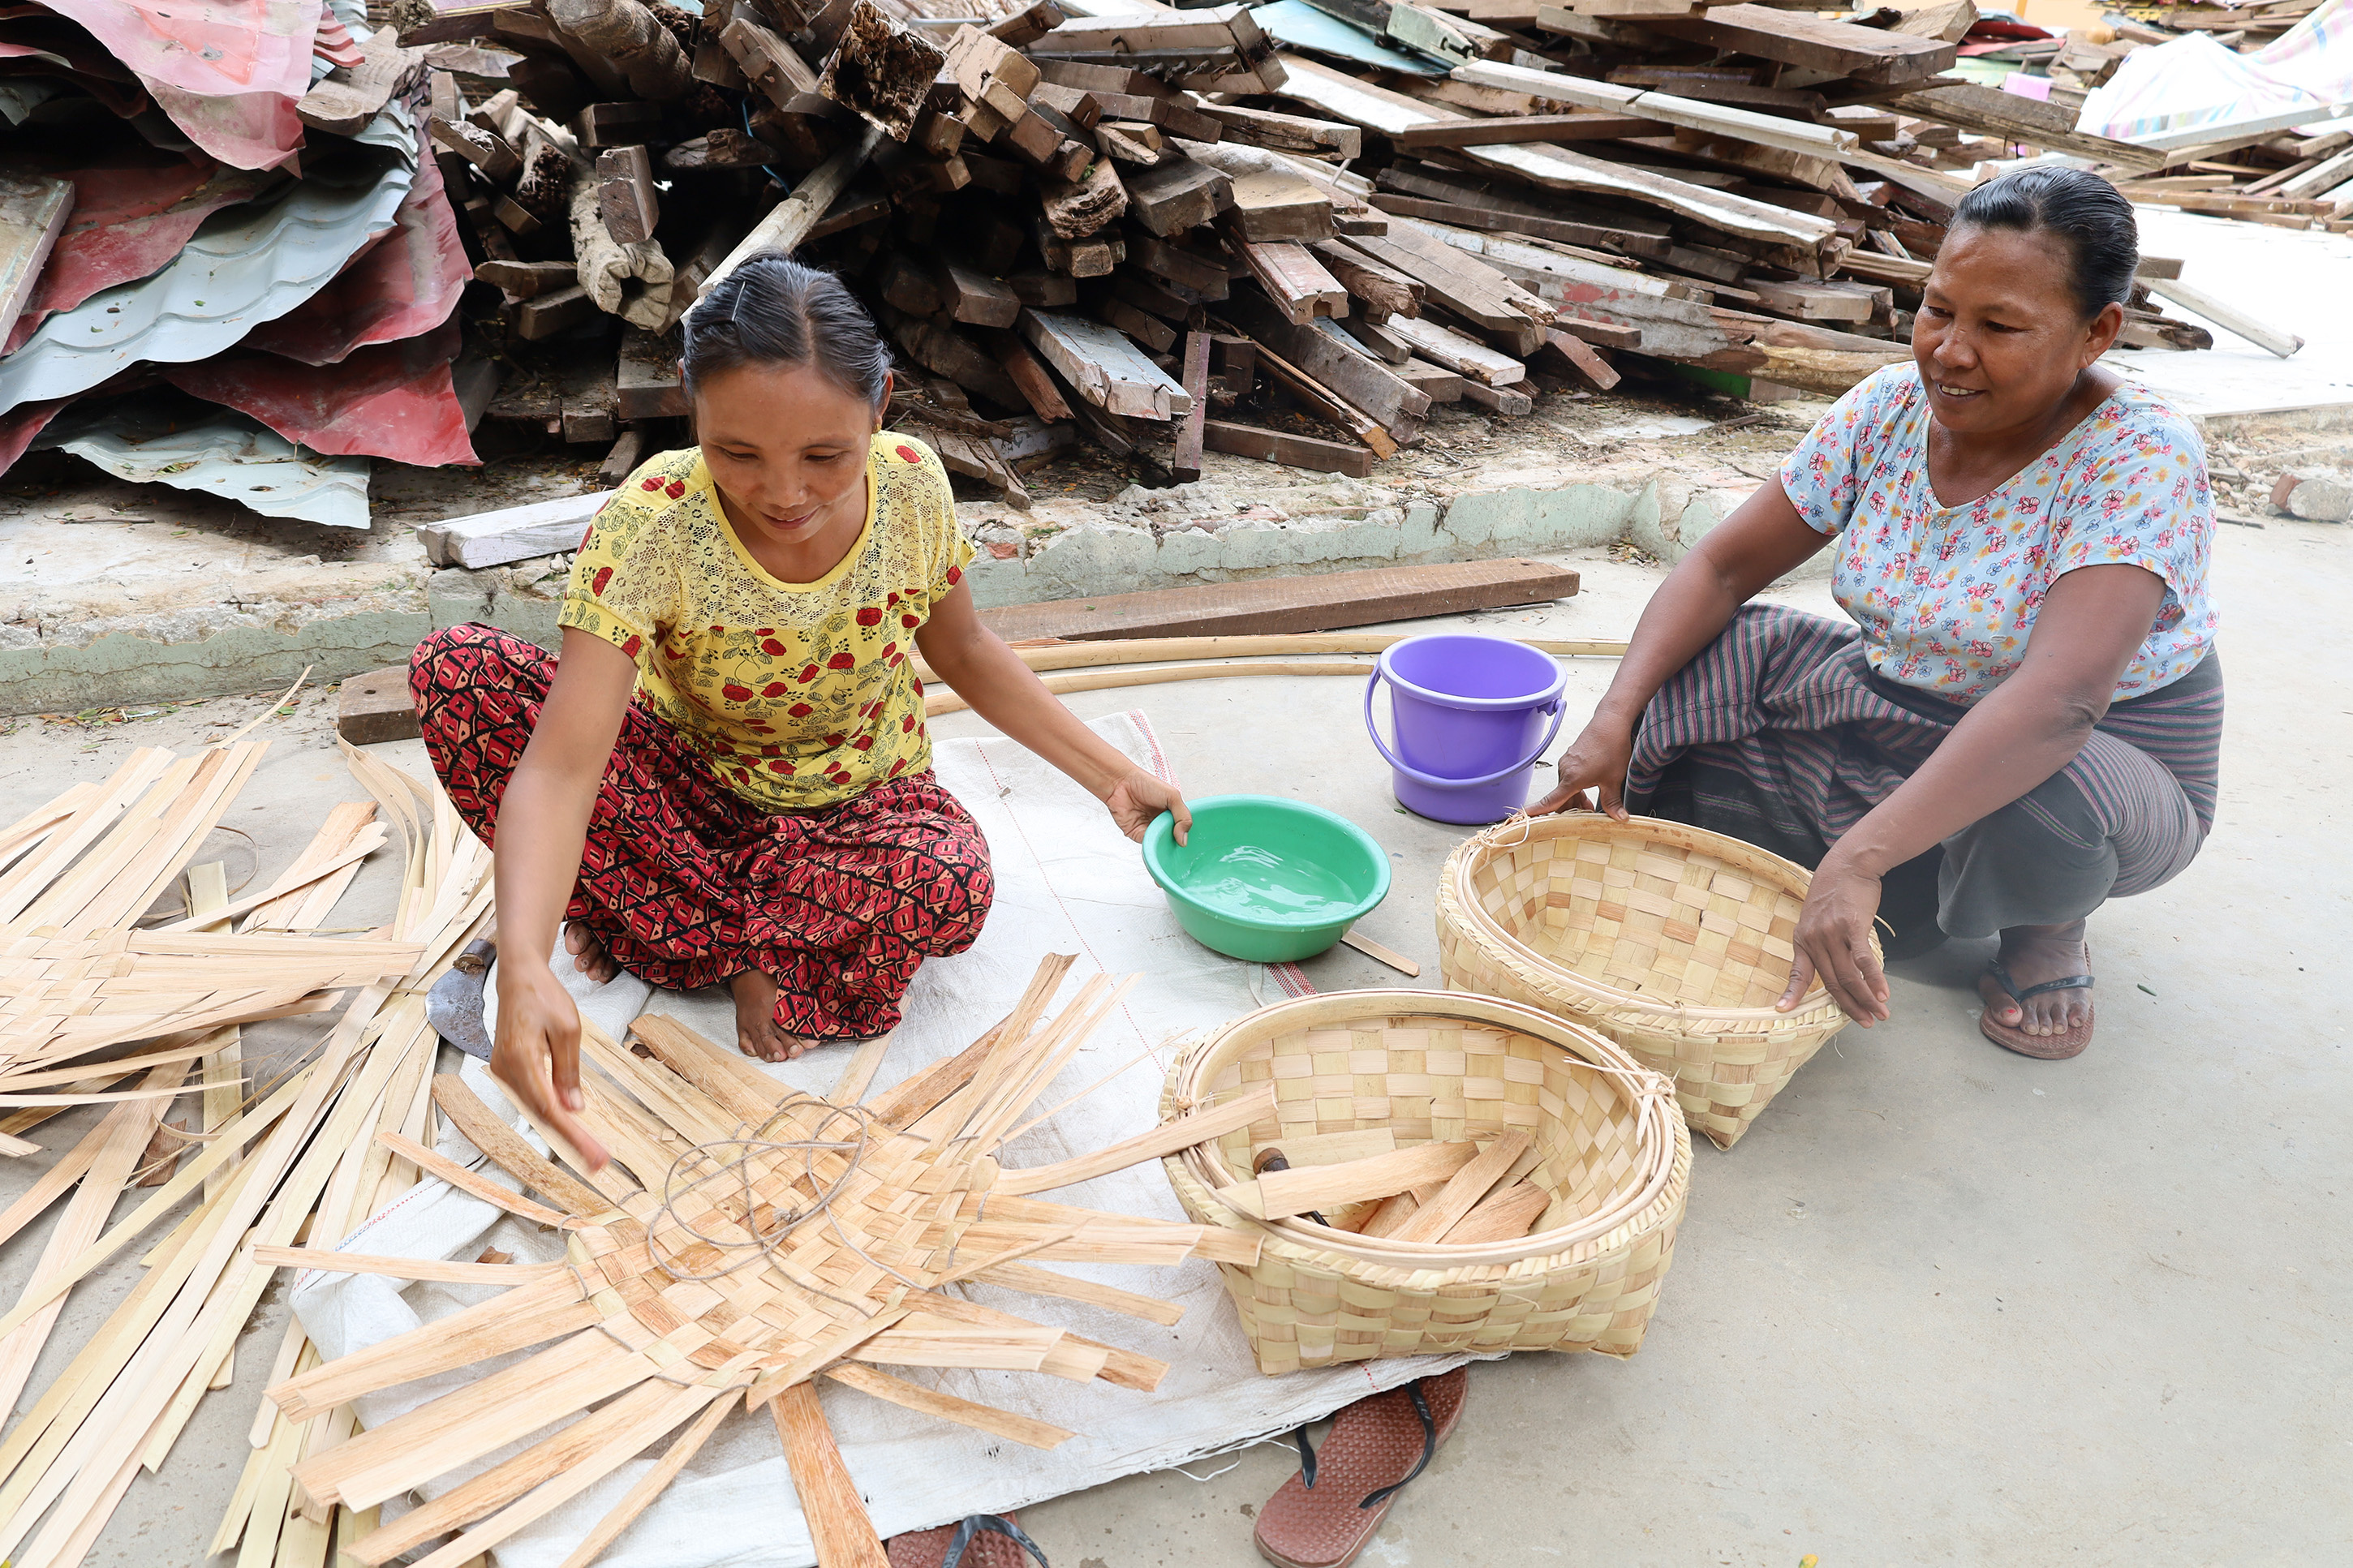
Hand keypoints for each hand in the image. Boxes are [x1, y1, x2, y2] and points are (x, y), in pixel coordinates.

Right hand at [489, 959, 609, 1169]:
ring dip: (562, 1127)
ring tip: (589, 1147)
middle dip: (570, 1138)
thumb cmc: (544, 996)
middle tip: (598, 1160)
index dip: (572, 1135)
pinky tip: (570, 1123)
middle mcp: (506, 1070)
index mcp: (521, 1060)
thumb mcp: (567, 1030)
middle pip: (541, 1113)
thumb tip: (573, 1108)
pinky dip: (551, 1109)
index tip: (593, 1155)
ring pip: (536, 1107)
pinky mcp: (508, 1068)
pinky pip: (532, 1095)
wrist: (519, 976)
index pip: (548, 1108)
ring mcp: (503, 1070)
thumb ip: (568, 1071)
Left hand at [1105, 769, 1189, 844]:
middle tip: (1178, 840)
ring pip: (1161, 844)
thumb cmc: (1145, 784)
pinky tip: (1155, 838)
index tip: (1189, 837)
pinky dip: (1152, 844)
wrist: (1121, 783)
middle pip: (1173, 839)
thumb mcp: (1172, 796)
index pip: (1183, 829)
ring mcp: (1149, 829)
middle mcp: (1161, 822)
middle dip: (1175, 841)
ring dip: (1163, 843)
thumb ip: (1183, 816)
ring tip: (1165, 836)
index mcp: (1171, 813)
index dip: (1186, 834)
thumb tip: (1184, 838)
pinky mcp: (1137, 834)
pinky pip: (1148, 844)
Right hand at [1528, 715, 1636, 819]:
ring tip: (1590, 803)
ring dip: (1575, 798)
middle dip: (1571, 809)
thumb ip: (1613, 802)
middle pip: (1560, 798)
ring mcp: (1566, 763)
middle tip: (1587, 814)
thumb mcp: (1614, 780)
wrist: (1610, 724)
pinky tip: (1589, 787)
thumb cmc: (1611, 747)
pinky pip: (1568, 778)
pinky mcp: (1570, 758)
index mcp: (1572, 779)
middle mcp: (1565, 771)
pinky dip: (1575, 787)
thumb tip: (1619, 818)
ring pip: (1565, 788)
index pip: (1551, 800)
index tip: (1526, 816)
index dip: (1538, 809)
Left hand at [1780, 851, 1889, 1025]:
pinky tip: (1883, 993)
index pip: (1798, 973)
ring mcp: (1833, 933)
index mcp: (1802, 940)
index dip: (1791, 994)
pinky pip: (1863, 960)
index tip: (1783, 1011)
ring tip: (1880, 1012)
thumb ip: (1821, 943)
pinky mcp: (1853, 927)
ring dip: (1866, 998)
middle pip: (1832, 982)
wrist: (1848, 866)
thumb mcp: (1816, 918)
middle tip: (1866, 1022)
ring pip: (1849, 975)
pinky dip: (1874, 979)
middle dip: (1850, 1005)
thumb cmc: (1835, 893)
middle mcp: (1815, 939)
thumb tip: (1834, 967)